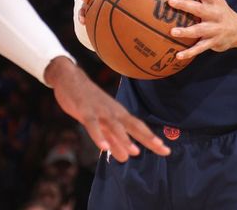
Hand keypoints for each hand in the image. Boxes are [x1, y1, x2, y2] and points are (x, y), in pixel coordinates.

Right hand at [45, 57, 169, 160]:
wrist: (70, 78)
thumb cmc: (89, 102)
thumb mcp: (103, 124)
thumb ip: (114, 141)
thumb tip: (126, 157)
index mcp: (119, 114)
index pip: (139, 128)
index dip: (152, 139)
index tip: (166, 151)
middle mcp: (114, 112)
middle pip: (134, 126)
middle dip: (148, 138)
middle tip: (162, 149)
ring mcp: (100, 111)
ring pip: (114, 126)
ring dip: (124, 139)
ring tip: (135, 152)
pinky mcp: (85, 110)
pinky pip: (92, 125)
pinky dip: (98, 136)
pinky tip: (103, 148)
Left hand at [167, 0, 236, 60]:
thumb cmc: (221, 9)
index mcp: (213, 0)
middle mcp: (214, 14)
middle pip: (199, 8)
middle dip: (185, 5)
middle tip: (170, 1)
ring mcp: (214, 29)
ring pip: (199, 31)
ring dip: (186, 31)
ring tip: (172, 32)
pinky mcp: (214, 43)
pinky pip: (200, 48)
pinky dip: (190, 52)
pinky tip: (177, 55)